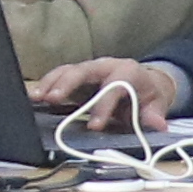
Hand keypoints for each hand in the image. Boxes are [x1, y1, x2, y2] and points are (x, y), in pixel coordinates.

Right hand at [34, 54, 181, 132]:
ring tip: (36, 97)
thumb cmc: (148, 94)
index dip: (104, 105)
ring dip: (50, 83)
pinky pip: (60, 76)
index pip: (114, 85)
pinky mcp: (77, 76)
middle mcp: (106, 66)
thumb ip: (154, 115)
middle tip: (52, 99)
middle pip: (84, 70)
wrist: (144, 83)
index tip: (94, 125)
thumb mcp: (157, 104)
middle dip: (67, 84)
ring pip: (68, 71)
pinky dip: (46, 85)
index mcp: (128, 72)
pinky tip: (35, 96)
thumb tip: (157, 124)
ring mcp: (89, 69)